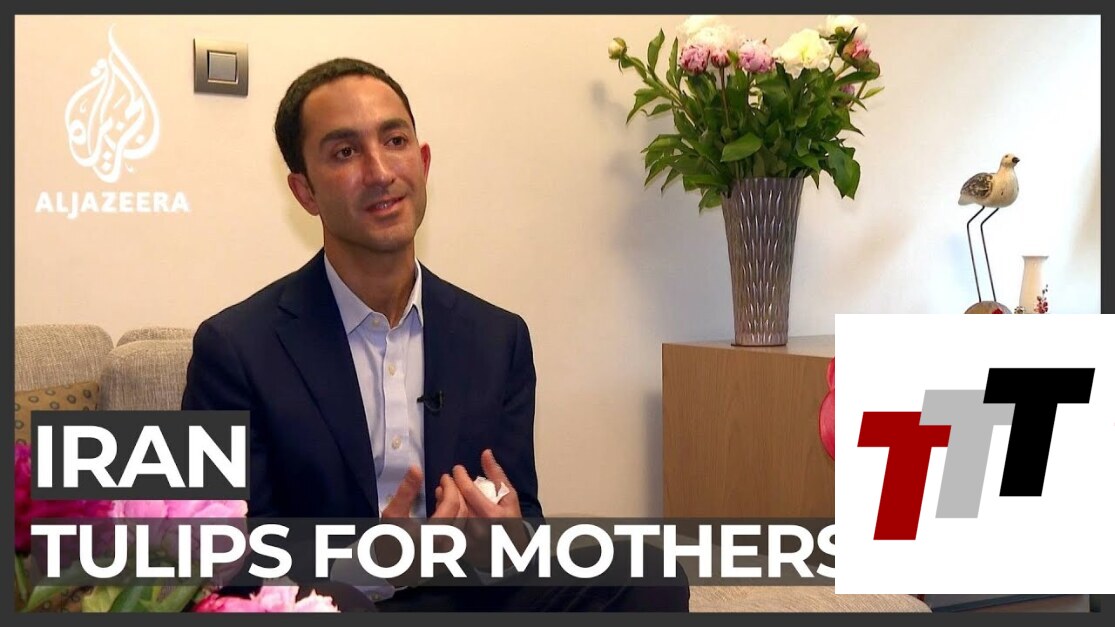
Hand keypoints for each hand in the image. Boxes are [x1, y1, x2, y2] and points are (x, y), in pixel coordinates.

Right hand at [376, 467, 469, 583]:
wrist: (387, 569)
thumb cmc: (388, 541)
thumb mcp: (392, 515)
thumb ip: (405, 492)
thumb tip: (416, 468)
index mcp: (433, 535)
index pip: (453, 504)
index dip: (450, 486)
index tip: (445, 476)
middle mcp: (447, 546)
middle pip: (462, 512)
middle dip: (456, 493)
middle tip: (448, 482)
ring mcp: (451, 554)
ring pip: (463, 523)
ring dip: (457, 505)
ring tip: (444, 494)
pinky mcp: (451, 558)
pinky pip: (460, 533)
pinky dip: (456, 518)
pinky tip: (444, 510)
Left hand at [452, 450, 529, 569]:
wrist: (511, 551)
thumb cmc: (511, 521)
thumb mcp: (509, 496)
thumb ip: (496, 475)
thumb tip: (485, 453)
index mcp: (490, 514)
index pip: (469, 491)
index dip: (460, 476)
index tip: (457, 468)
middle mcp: (476, 527)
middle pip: (455, 502)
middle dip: (449, 486)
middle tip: (446, 477)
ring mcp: (466, 538)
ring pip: (448, 515)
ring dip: (441, 499)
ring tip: (441, 488)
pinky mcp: (459, 547)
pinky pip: (446, 528)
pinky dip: (442, 515)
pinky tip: (441, 505)